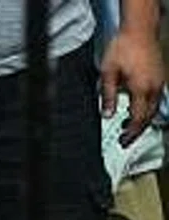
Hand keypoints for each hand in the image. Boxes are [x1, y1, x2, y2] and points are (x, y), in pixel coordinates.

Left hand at [102, 28, 165, 146]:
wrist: (139, 30)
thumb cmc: (123, 48)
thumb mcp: (108, 73)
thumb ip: (108, 96)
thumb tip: (107, 115)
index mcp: (141, 89)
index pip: (138, 119)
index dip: (131, 133)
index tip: (122, 141)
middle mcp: (154, 87)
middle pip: (149, 116)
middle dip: (137, 130)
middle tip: (125, 140)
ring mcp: (159, 81)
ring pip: (154, 108)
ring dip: (142, 119)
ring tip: (127, 126)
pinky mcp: (160, 76)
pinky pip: (156, 97)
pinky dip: (146, 107)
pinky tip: (135, 108)